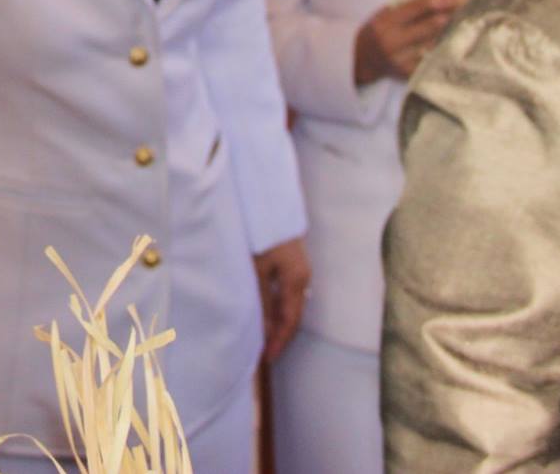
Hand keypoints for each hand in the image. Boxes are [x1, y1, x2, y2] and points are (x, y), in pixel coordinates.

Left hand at [254, 237, 310, 361]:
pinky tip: (264, 309)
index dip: (278, 341)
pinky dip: (275, 304)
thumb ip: (260, 298)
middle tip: (263, 352)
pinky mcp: (290, 260)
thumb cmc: (262, 233)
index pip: (290, 320)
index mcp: (297, 280)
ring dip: (276, 319)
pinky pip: (285, 290)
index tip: (266, 358)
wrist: (269, 200)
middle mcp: (302, 276)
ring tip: (262, 336)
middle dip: (279, 334)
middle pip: (292, 313)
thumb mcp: (257, 267)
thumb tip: (262, 329)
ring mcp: (298, 268)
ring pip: (288, 302)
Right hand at [353, 0, 474, 84]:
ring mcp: (401, 59)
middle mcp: (392, 41)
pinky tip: (455, 46)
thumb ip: (406, 7)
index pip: (415, 7)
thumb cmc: (377, 31)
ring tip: (468, 25)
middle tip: (469, 8)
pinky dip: (443, 52)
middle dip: (449, 16)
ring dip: (450, 34)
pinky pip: (431, 61)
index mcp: (385, 22)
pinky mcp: (408, 74)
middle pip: (428, 26)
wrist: (362, 59)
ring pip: (433, 44)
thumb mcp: (385, 14)